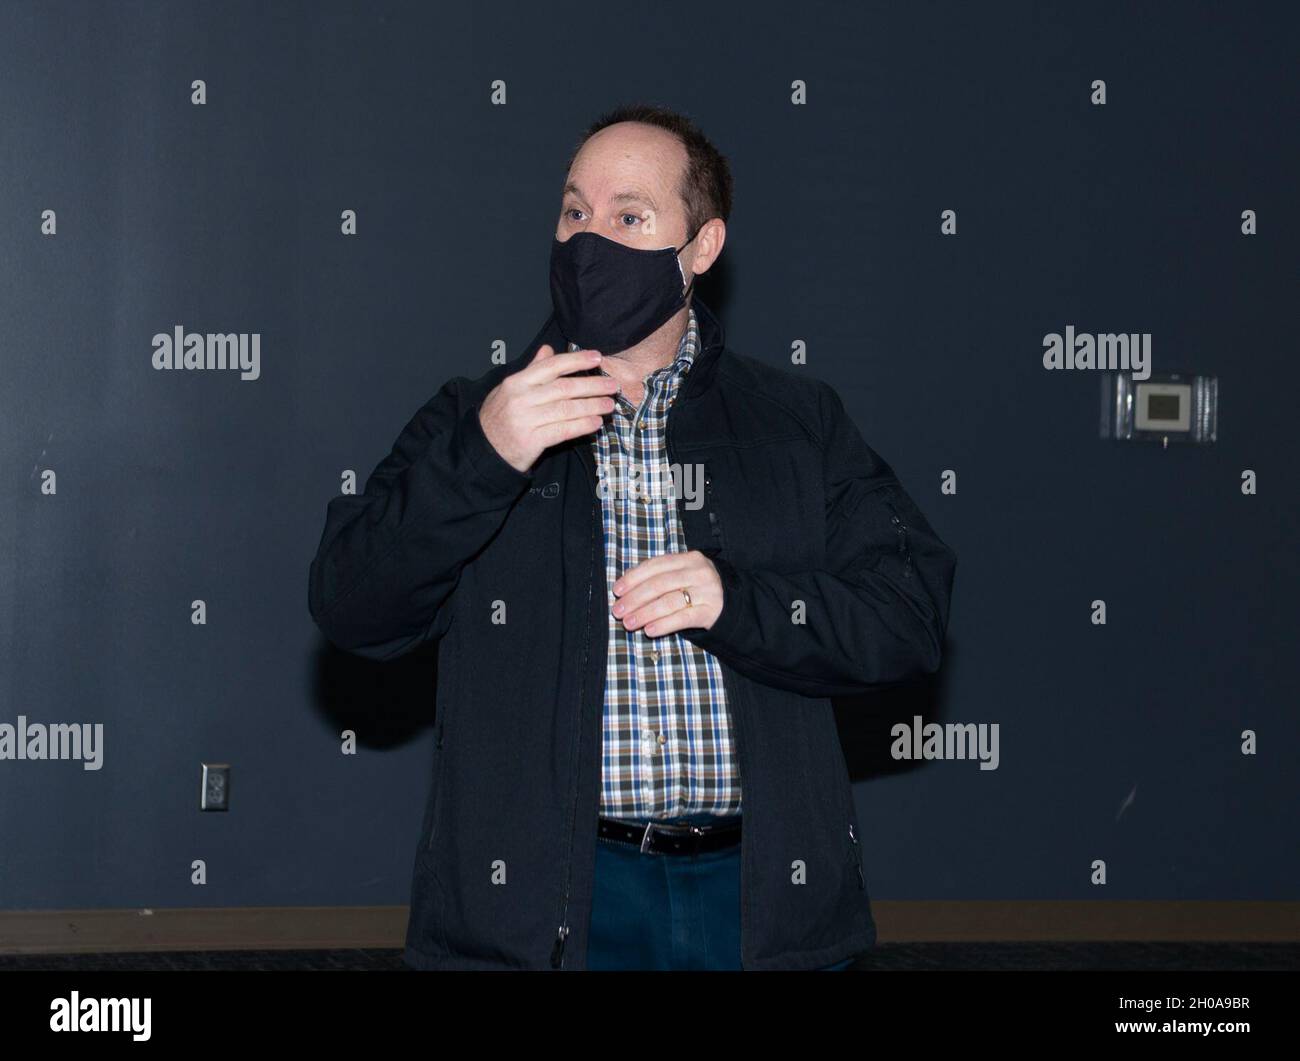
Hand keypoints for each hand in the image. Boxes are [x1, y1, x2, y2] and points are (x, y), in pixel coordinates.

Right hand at [478, 344, 620, 472]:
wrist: (483, 451)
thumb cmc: (500, 418)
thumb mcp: (510, 390)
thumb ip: (532, 371)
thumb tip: (548, 349)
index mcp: (517, 382)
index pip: (552, 366)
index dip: (577, 360)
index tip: (598, 357)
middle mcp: (521, 398)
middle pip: (564, 388)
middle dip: (593, 385)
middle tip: (613, 385)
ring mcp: (526, 420)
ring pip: (567, 409)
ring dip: (592, 406)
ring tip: (609, 405)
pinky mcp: (532, 441)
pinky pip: (563, 431)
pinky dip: (582, 426)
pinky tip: (596, 423)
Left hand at [611, 550, 722, 635]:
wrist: (733, 604)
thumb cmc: (699, 589)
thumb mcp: (684, 575)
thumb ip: (660, 576)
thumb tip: (627, 584)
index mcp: (689, 559)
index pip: (656, 565)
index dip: (634, 578)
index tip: (617, 591)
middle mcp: (699, 572)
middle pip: (660, 584)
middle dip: (635, 598)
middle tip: (618, 611)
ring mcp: (707, 592)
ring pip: (669, 602)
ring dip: (645, 613)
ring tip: (629, 623)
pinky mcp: (711, 612)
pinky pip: (683, 618)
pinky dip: (664, 624)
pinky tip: (649, 631)